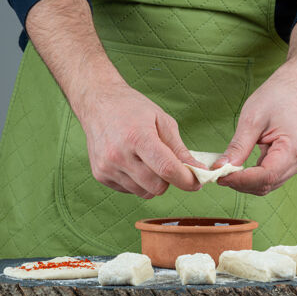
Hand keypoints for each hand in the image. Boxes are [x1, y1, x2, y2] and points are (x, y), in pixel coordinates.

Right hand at [78, 81, 203, 198]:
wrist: (97, 103)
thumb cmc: (132, 109)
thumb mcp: (162, 121)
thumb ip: (179, 149)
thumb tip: (199, 171)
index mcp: (137, 137)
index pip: (167, 169)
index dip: (187, 179)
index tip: (197, 181)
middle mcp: (119, 155)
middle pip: (157, 186)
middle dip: (169, 180)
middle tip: (169, 164)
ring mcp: (107, 167)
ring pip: (144, 192)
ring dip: (152, 182)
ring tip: (146, 159)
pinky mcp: (100, 175)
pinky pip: (129, 190)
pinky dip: (137, 181)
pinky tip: (132, 161)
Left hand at [214, 64, 296, 195]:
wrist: (292, 90)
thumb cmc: (275, 98)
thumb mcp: (251, 120)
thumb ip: (238, 147)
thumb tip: (222, 168)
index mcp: (294, 147)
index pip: (266, 175)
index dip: (241, 180)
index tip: (220, 176)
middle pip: (267, 183)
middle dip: (241, 183)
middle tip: (218, 174)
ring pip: (268, 184)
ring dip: (246, 183)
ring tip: (227, 171)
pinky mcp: (292, 163)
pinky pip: (270, 177)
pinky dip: (253, 177)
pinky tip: (240, 169)